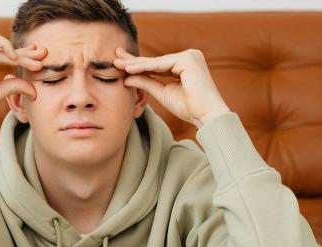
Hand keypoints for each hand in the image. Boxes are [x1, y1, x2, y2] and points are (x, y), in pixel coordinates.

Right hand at [0, 32, 46, 127]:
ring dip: (20, 54)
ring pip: (2, 47)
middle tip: (44, 56)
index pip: (5, 57)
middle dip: (26, 53)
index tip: (39, 62)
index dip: (23, 58)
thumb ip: (14, 86)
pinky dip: (5, 45)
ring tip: (35, 62)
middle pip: (6, 51)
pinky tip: (16, 57)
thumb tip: (34, 89)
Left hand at [113, 48, 229, 127]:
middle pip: (156, 60)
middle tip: (115, 57)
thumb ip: (146, 82)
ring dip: (136, 64)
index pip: (157, 64)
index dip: (138, 64)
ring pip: (157, 62)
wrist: (206, 116)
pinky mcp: (188, 59)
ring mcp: (190, 55)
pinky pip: (161, 64)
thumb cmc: (189, 108)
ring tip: (118, 65)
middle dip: (134, 60)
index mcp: (185, 63)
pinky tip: (129, 69)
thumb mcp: (162, 93)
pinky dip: (145, 67)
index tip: (121, 64)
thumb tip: (126, 76)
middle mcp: (189, 56)